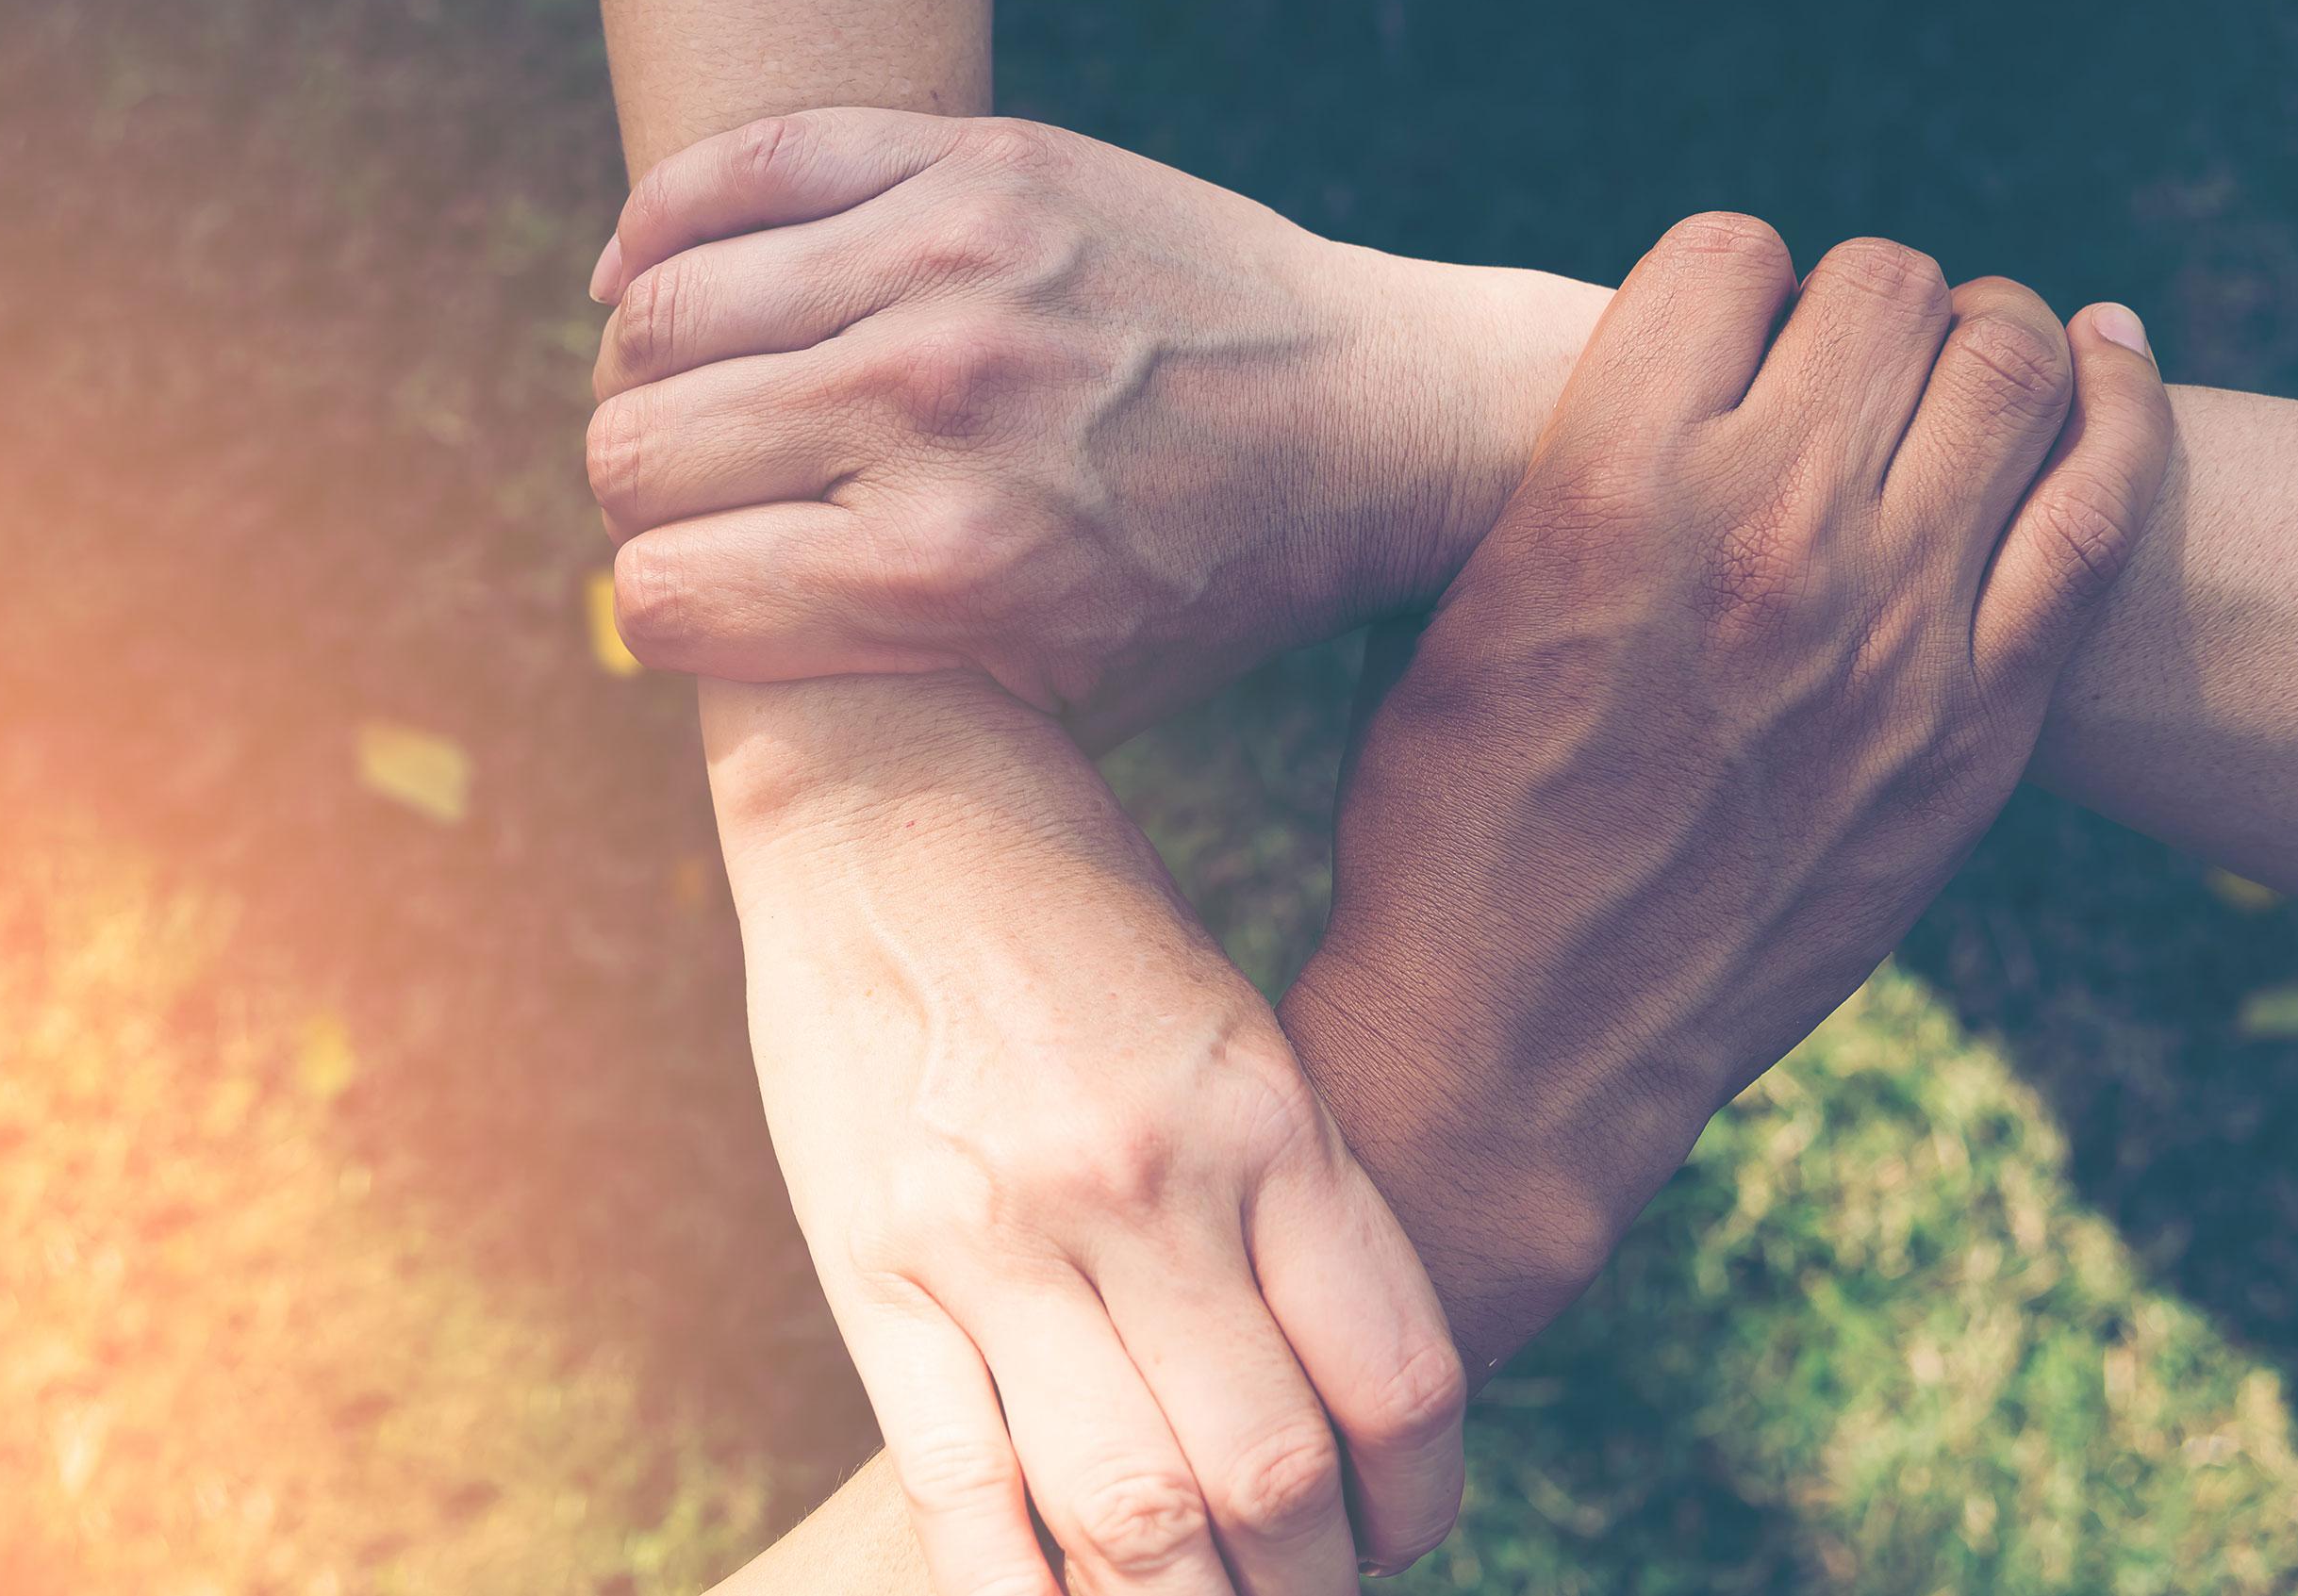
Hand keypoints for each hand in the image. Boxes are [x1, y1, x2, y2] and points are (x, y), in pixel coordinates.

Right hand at [585, 108, 1604, 743]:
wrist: (1377, 417)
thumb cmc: (1206, 586)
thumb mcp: (1054, 696)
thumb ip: (873, 682)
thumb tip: (684, 634)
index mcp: (940, 577)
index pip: (657, 595)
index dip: (660, 610)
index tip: (695, 598)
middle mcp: (929, 413)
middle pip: (631, 452)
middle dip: (642, 495)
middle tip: (695, 497)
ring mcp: (950, 267)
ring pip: (659, 313)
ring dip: (646, 368)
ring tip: (695, 395)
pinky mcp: (977, 164)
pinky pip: (736, 167)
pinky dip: (662, 227)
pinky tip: (658, 276)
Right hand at [718, 678, 1466, 1594]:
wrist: (888, 782)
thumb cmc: (1082, 906)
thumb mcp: (1232, 1025)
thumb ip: (1290, 1199)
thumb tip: (1333, 1391)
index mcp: (1265, 1110)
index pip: (1401, 1382)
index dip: (1425, 1499)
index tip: (1403, 1522)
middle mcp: (1146, 1182)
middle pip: (1271, 1479)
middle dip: (1308, 1582)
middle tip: (1304, 1588)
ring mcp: (999, 1230)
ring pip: (1128, 1511)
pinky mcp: (872, 1259)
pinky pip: (959, 1486)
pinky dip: (1021, 1591)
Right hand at [1280, 215, 2175, 1371]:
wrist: (1522, 1045)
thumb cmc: (1448, 824)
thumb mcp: (1456, 612)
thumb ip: (1573, 468)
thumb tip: (1681, 366)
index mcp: (1605, 492)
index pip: (1724, 256)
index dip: (1721, 282)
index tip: (1717, 336)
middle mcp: (1766, 535)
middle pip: (1879, 288)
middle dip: (1849, 303)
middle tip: (1830, 359)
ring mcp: (1896, 629)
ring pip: (2009, 362)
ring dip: (1977, 337)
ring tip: (1948, 368)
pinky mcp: (1980, 723)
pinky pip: (2102, 504)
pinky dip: (2115, 408)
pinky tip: (2102, 364)